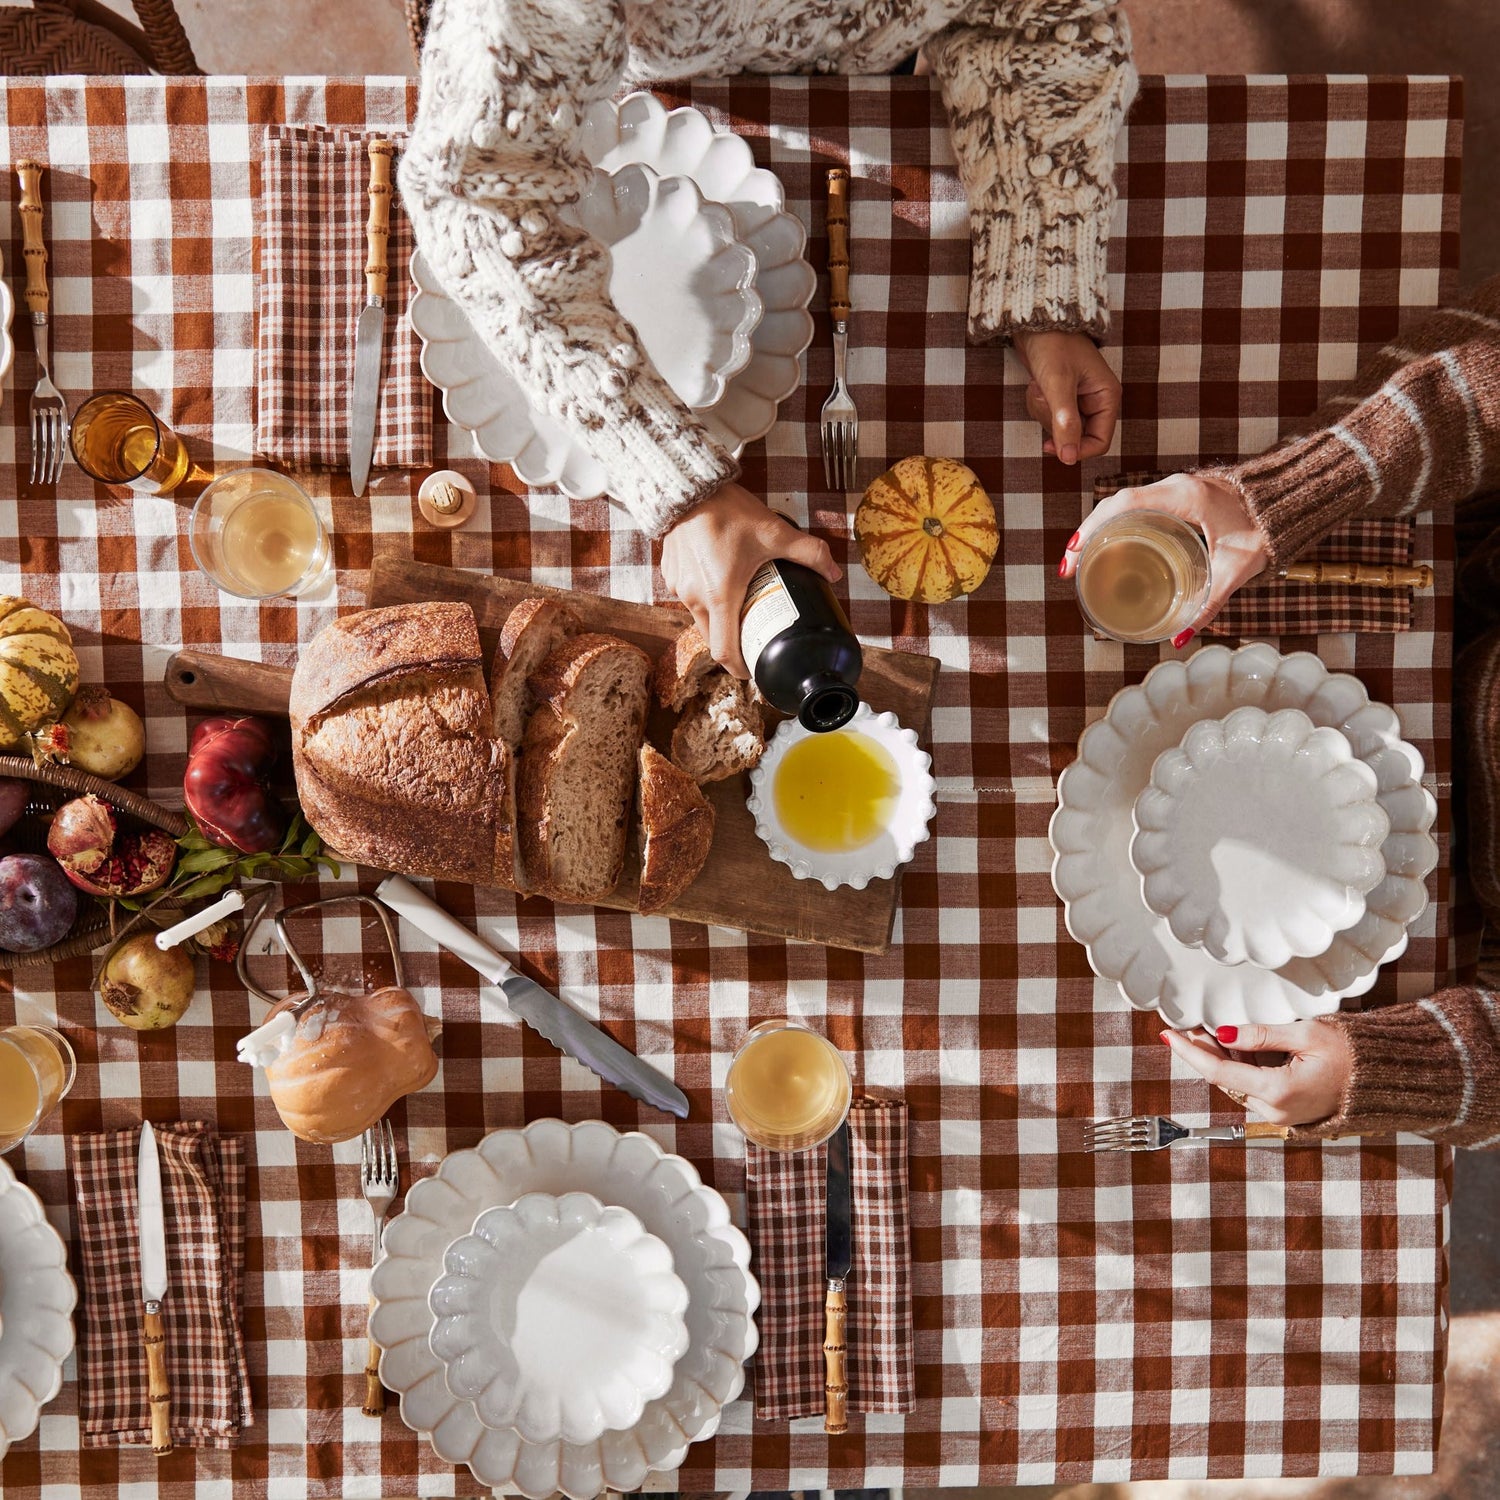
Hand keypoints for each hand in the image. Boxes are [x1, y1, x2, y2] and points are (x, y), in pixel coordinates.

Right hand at [659, 482, 840, 677]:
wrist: (689, 487)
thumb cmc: (729, 512)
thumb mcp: (775, 532)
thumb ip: (809, 553)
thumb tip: (834, 573)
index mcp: (720, 596)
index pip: (724, 652)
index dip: (740, 669)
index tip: (755, 670)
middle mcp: (695, 598)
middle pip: (713, 640)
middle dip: (733, 646)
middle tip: (755, 638)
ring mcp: (679, 588)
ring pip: (700, 619)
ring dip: (719, 621)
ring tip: (740, 608)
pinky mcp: (671, 576)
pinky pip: (689, 598)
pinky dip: (705, 600)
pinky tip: (720, 583)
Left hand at [1012, 329, 1120, 465]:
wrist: (1035, 322)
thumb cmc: (1053, 345)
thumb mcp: (1058, 385)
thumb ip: (1065, 422)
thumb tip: (1069, 457)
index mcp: (1106, 397)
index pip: (1100, 442)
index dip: (1077, 450)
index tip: (1052, 447)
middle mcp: (1096, 401)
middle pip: (1076, 436)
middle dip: (1054, 422)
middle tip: (1044, 397)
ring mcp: (1078, 399)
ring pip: (1059, 428)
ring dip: (1043, 412)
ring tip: (1039, 386)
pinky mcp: (1062, 396)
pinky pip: (1049, 416)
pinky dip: (1038, 405)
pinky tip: (1036, 385)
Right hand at [1058, 471, 1271, 644]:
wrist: (1290, 501)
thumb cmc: (1265, 530)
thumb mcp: (1234, 571)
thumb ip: (1209, 605)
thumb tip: (1180, 637)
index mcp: (1183, 496)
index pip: (1124, 503)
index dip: (1092, 528)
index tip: (1074, 553)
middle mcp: (1175, 485)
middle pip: (1115, 503)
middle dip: (1086, 533)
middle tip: (1068, 565)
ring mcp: (1176, 486)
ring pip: (1124, 501)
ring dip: (1098, 526)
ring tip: (1079, 556)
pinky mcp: (1180, 492)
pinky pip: (1138, 502)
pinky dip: (1117, 520)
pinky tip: (1108, 542)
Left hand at [1161, 1021, 1352, 1126]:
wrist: (1385, 1080)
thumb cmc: (1352, 1054)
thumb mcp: (1305, 1034)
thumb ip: (1260, 1035)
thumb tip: (1222, 1033)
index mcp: (1277, 1092)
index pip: (1218, 1072)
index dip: (1189, 1051)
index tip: (1168, 1035)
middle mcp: (1275, 1110)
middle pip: (1224, 1078)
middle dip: (1204, 1050)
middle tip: (1189, 1022)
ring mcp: (1280, 1114)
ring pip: (1237, 1083)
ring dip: (1222, 1057)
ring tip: (1209, 1027)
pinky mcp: (1286, 1111)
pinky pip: (1253, 1087)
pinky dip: (1241, 1065)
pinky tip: (1235, 1044)